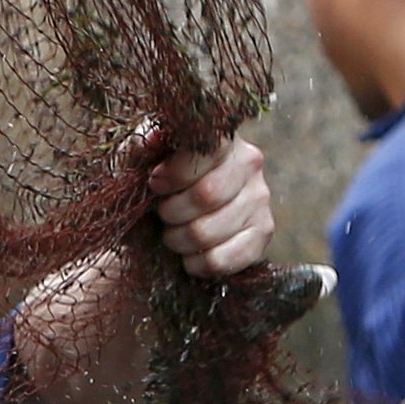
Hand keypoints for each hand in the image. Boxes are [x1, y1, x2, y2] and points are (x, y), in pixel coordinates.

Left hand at [148, 137, 271, 279]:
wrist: (181, 209)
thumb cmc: (161, 178)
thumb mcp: (145, 157)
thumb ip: (141, 148)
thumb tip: (147, 144)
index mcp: (222, 139)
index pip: (205, 153)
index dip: (174, 173)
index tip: (155, 184)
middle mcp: (249, 163)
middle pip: (207, 195)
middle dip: (172, 212)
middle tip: (161, 215)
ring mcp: (260, 199)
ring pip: (208, 232)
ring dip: (178, 240)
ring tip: (172, 234)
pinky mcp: (263, 233)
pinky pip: (222, 259)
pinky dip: (196, 264)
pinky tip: (189, 256)